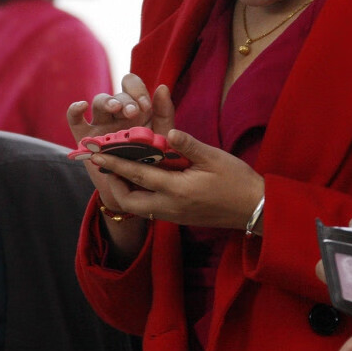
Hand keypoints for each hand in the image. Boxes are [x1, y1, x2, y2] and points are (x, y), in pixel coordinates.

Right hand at [68, 77, 176, 212]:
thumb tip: (163, 87)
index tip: (145, 105)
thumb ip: (164, 113)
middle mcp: (117, 114)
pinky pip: (74, 119)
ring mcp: (100, 124)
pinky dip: (74, 110)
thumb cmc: (152, 164)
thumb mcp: (162, 139)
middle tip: (132, 112)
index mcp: (136, 110)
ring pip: (99, 102)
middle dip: (125, 99)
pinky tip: (82, 106)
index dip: (137, 90)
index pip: (132, 85)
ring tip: (116, 109)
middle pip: (117, 94)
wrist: (136, 191)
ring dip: (108, 101)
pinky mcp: (84, 138)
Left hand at [88, 129, 263, 231]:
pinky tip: (141, 179)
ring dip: (126, 190)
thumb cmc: (237, 181)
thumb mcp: (214, 157)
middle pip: (129, 200)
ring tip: (121, 170)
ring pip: (138, 207)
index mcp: (178, 190)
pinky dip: (139, 195)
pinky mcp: (178, 218)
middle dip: (114, 183)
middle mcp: (170, 207)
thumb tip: (168, 132)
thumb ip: (188, 145)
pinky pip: (150, 209)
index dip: (115, 164)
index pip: (138, 176)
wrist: (256, 209)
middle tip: (108, 164)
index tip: (96, 156)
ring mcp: (173, 215)